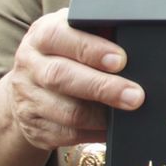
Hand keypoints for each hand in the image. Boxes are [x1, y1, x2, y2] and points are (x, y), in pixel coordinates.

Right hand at [4, 8, 142, 150]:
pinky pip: (66, 134)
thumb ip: (99, 30)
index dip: (90, 49)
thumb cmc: (67, 52)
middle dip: (102, 87)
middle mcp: (30, 65)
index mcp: (41, 35)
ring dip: (101, 116)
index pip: (59, 37)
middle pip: (61, 77)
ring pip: (66, 111)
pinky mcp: (34, 127)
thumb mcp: (76, 33)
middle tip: (135, 96)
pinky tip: (114, 129)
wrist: (28, 85)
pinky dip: (94, 133)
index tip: (121, 60)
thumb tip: (138, 38)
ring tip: (129, 113)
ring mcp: (28, 98)